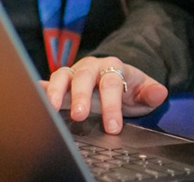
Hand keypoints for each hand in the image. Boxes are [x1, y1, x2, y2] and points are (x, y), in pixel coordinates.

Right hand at [41, 56, 168, 133]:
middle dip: (81, 96)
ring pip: (62, 76)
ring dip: (56, 91)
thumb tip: (159, 93)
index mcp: (114, 67)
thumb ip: (151, 92)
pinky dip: (40, 88)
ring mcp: (74, 72)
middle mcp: (92, 67)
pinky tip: (34, 96)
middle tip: (80, 116)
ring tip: (53, 108)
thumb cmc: (129, 88)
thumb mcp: (144, 91)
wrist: (117, 79)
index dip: (112, 106)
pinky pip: (48, 82)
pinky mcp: (61, 81)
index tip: (113, 127)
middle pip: (84, 77)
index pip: (112, 84)